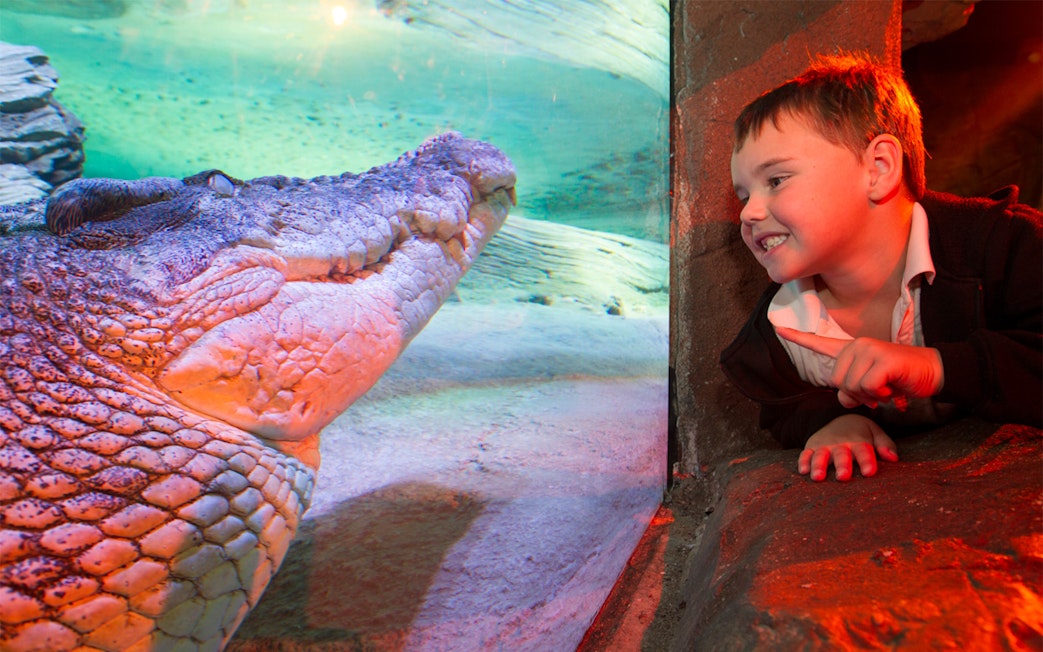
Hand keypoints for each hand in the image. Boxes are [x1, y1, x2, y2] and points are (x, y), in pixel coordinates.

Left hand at [776, 326, 943, 408]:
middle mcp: (857, 346)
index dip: (798, 338)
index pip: (820, 343)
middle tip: (879, 390)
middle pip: (836, 382)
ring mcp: (869, 349)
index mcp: (852, 351)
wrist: (934, 373)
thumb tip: (844, 397)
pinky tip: (893, 386)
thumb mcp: (872, 389)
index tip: (777, 328)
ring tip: (887, 386)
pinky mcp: (881, 359)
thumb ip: (852, 392)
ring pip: (850, 386)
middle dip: (856, 394)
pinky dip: (880, 394)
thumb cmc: (901, 380)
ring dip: (871, 395)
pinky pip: (867, 387)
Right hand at [800, 414, 898, 480]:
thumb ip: (884, 444)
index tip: (869, 472)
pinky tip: (803, 471)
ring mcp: (824, 445)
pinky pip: (805, 454)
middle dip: (842, 465)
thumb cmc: (860, 432)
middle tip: (843, 476)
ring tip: (818, 477)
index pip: (864, 451)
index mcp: (858, 441)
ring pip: (820, 456)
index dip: (867, 461)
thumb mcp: (875, 432)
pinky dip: (803, 462)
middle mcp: (840, 444)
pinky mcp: (811, 447)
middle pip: (841, 455)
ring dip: (818, 466)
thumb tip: (893, 459)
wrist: (838, 417)